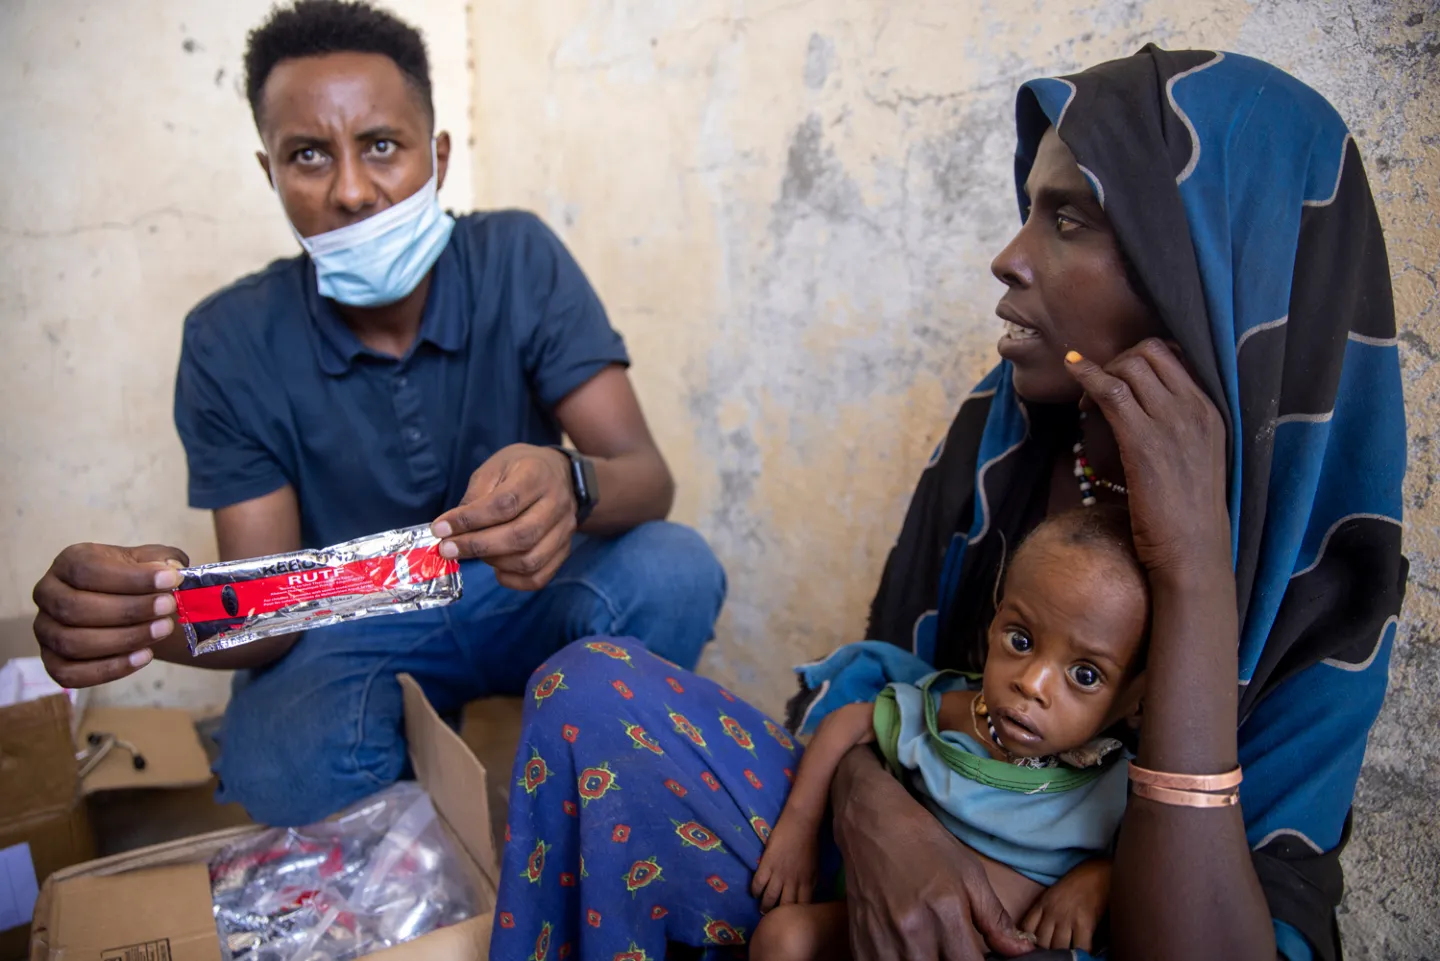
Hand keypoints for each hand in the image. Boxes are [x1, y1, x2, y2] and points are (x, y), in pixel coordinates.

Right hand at [32, 543, 189, 686]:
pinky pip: (70, 674)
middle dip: (129, 611)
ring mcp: (45, 630)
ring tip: (163, 629)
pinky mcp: (51, 661)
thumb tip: (171, 568)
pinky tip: (145, 656)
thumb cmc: (136, 580)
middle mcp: (48, 594)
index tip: (172, 579)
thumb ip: (161, 559)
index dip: (132, 578)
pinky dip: (110, 669)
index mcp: (68, 562)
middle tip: (169, 607)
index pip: (88, 570)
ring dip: (124, 639)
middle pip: (76, 608)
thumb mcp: (150, 559)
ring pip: (73, 643)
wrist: (132, 606)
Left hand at [431, 444, 577, 590]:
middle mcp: (557, 504)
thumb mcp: (494, 468)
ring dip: (494, 562)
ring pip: (530, 560)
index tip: (440, 528)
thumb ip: (476, 496)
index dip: (469, 520)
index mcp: (536, 476)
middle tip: (448, 549)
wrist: (560, 474)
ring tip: (474, 553)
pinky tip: (496, 569)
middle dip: (477, 546)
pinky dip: (513, 580)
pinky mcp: (565, 550)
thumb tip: (453, 529)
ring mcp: (565, 530)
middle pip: (520, 536)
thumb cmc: (520, 469)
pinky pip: (539, 577)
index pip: (504, 504)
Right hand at [750, 817, 818, 910]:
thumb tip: (806, 895)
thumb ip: (810, 883)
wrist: (800, 825)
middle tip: (772, 917)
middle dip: (778, 914)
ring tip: (762, 909)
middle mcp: (792, 882)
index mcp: (806, 882)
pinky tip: (754, 892)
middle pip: (785, 906)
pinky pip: (758, 883)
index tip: (790, 918)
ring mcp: (778, 874)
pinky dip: (755, 890)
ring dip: (765, 906)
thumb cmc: (810, 844)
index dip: (796, 915)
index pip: (802, 906)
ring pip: (770, 898)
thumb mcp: (815, 867)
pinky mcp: (766, 864)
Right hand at [831, 747, 1033, 959]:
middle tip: (954, 949)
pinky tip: (907, 951)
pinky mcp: (860, 942)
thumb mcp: (969, 874)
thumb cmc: (924, 843)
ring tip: (932, 950)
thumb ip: (996, 919)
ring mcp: (881, 940)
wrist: (872, 823)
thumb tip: (1023, 951)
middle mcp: (912, 932)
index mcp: (945, 913)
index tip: (979, 957)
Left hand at [1021, 858, 1109, 951]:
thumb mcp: (1053, 895)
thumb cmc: (1077, 884)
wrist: (1098, 873)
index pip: (1027, 928)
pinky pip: (1080, 946)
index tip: (1035, 946)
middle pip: (1042, 941)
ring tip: (1067, 955)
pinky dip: (1081, 952)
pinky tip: (1082, 953)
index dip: (1030, 940)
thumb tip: (1043, 935)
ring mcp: (1067, 918)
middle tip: (1052, 953)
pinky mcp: (1085, 922)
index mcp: (1042, 904)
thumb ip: (1046, 913)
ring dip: (1062, 953)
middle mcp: (1052, 912)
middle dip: (1046, 950)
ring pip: (1058, 946)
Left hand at [1065, 339, 1229, 579]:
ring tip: (1086, 402)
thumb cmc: (1188, 511)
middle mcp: (1194, 408)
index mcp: (1210, 410)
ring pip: (1128, 366)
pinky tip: (1072, 370)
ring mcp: (1171, 422)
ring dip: (1100, 373)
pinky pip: (1110, 390)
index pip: (1173, 356)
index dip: (1138, 359)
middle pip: (1149, 353)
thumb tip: (1144, 409)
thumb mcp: (1196, 456)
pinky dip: (1086, 375)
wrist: (1193, 549)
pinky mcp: (1142, 440)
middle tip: (1099, 390)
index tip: (1120, 380)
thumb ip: (1178, 427)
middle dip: (1117, 362)